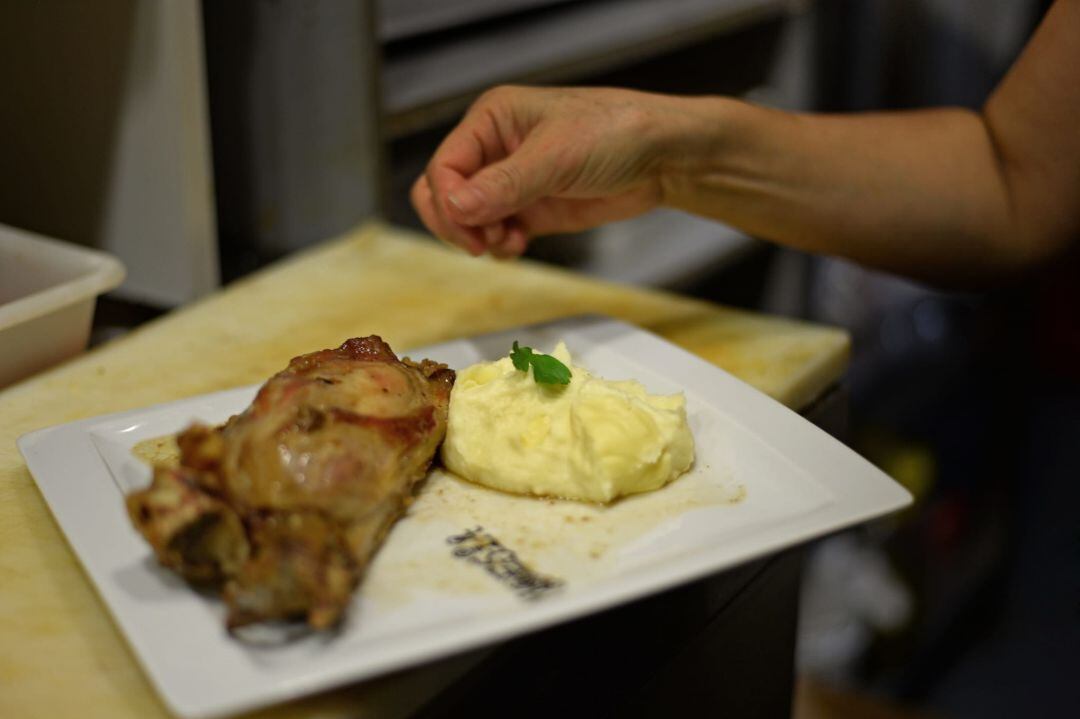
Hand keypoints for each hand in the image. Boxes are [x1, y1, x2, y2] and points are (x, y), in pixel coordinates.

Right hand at [411, 86, 677, 257]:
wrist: (663, 158)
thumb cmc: (618, 132)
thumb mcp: (558, 155)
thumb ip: (506, 183)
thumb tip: (457, 207)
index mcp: (493, 119)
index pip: (445, 166)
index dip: (449, 201)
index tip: (470, 228)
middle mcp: (496, 148)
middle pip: (444, 193)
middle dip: (456, 223)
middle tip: (482, 244)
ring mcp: (512, 181)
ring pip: (465, 218)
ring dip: (479, 238)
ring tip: (509, 242)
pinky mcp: (531, 209)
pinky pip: (494, 233)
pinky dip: (499, 247)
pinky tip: (519, 245)